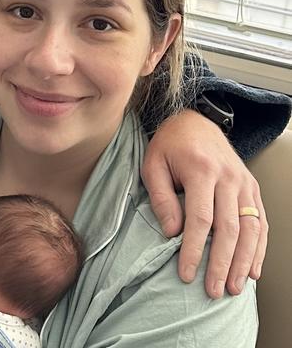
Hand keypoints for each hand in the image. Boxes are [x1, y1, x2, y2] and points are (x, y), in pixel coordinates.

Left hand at [141, 109, 266, 298]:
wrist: (194, 122)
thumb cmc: (168, 146)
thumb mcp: (152, 165)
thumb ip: (161, 198)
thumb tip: (172, 233)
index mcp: (201, 171)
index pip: (201, 220)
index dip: (195, 250)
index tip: (187, 274)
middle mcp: (228, 178)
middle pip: (229, 229)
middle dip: (221, 263)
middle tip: (212, 290)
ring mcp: (244, 183)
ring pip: (250, 229)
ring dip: (243, 261)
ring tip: (233, 287)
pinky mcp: (252, 188)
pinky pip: (260, 221)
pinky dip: (258, 248)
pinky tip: (252, 269)